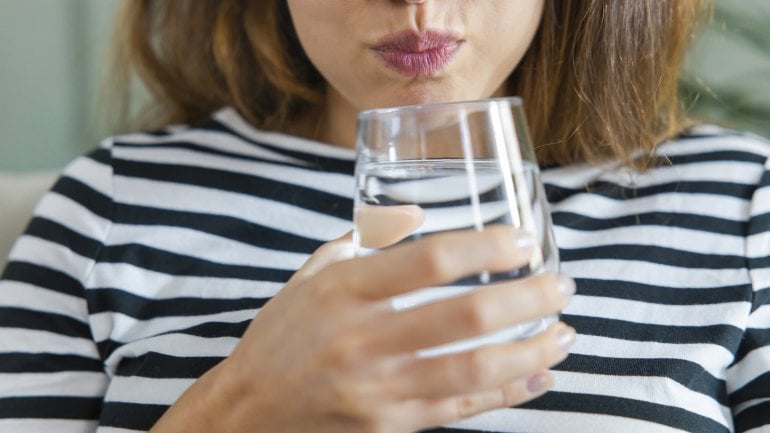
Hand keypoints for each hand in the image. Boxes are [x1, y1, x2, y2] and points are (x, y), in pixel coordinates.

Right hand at [151, 220, 574, 432]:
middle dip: (528, 297)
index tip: (523, 242)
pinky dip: (508, 392)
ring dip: (531, 350)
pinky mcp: (388, 425)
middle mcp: (362, 339)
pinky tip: (538, 376)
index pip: (427, 259)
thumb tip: (418, 213)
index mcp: (342, 291)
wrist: (246, 413)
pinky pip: (461, 408)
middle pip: (465, 315)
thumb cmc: (282, 336)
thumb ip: (364, 239)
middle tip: (563, 286)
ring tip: (566, 333)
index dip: (485, 246)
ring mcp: (377, 389)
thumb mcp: (312, 275)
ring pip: (474, 369)